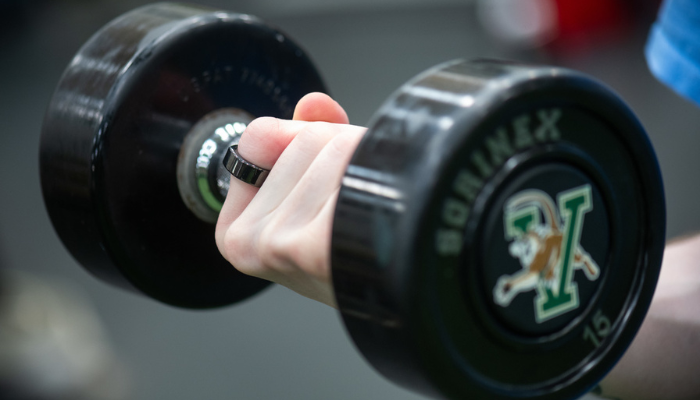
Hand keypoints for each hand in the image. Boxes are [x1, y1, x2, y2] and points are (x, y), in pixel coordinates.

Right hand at [215, 93, 365, 306]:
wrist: (399, 295)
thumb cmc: (355, 248)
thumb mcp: (319, 193)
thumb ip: (307, 139)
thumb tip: (314, 104)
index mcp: (236, 230)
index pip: (260, 136)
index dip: (306, 143)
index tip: (324, 183)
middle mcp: (248, 242)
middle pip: (302, 138)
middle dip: (342, 155)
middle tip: (356, 205)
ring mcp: (275, 245)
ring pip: (332, 148)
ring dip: (365, 167)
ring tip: (369, 213)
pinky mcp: (309, 245)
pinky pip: (349, 163)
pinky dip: (378, 177)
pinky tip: (378, 220)